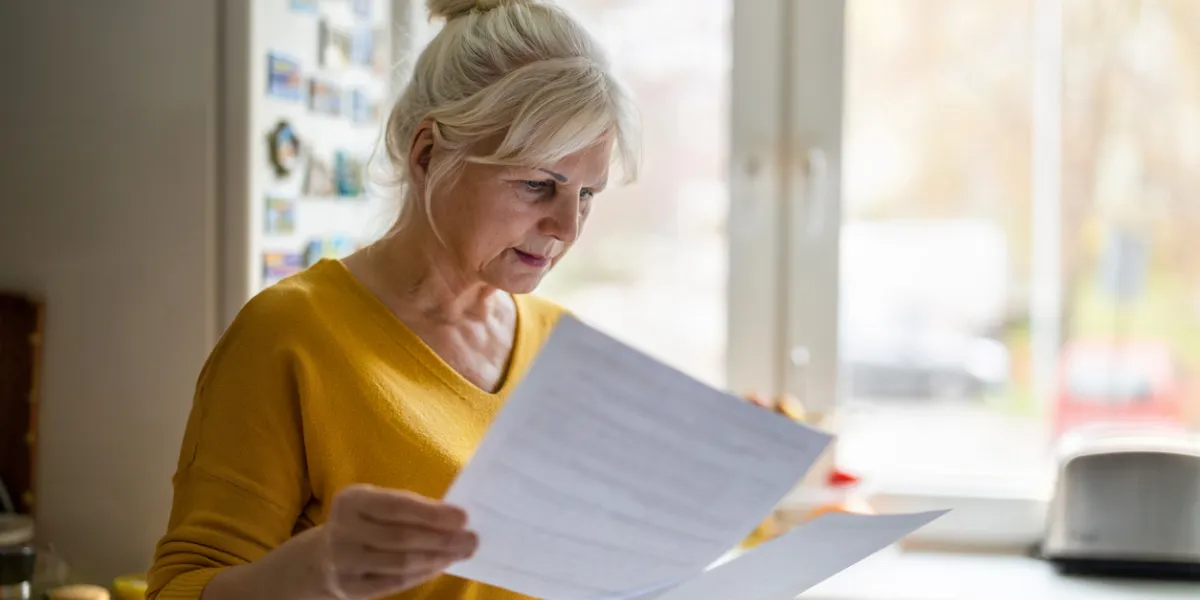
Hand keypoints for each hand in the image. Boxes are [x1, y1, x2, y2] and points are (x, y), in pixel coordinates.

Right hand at [201, 485, 476, 599]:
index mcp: (351, 500)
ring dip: (437, 559)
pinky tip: (441, 565)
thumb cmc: (363, 522)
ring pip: (400, 564)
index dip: (432, 513)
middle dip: (442, 539)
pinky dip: (423, 574)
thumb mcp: (374, 503)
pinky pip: (394, 583)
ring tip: (461, 552)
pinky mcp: (350, 588)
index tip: (463, 516)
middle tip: (472, 539)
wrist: (318, 559)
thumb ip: (408, 507)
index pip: (397, 506)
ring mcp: (344, 562)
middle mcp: (343, 530)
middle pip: (402, 538)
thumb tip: (456, 517)